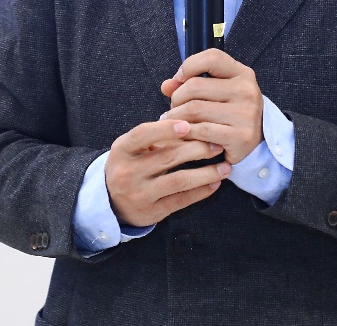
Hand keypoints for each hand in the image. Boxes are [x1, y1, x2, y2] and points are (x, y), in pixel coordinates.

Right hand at [105, 119, 230, 227]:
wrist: (111, 202)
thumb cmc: (130, 164)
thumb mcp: (133, 147)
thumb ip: (157, 136)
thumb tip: (193, 123)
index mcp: (122, 150)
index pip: (143, 135)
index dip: (165, 129)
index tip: (188, 124)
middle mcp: (128, 173)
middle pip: (167, 157)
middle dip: (197, 149)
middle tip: (218, 144)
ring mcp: (139, 194)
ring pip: (178, 181)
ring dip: (206, 173)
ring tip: (225, 167)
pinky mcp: (152, 212)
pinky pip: (181, 200)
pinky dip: (201, 191)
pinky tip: (216, 183)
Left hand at [161, 48, 263, 164]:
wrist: (255, 143)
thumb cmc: (230, 113)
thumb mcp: (217, 93)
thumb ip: (191, 84)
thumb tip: (166, 86)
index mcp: (242, 74)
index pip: (212, 58)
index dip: (189, 65)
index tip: (178, 79)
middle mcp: (246, 90)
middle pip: (195, 86)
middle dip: (176, 98)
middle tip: (173, 108)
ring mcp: (245, 114)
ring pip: (194, 109)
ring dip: (176, 117)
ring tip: (173, 122)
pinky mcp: (240, 136)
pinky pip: (202, 131)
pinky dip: (187, 132)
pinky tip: (183, 134)